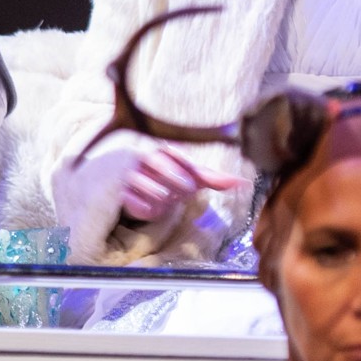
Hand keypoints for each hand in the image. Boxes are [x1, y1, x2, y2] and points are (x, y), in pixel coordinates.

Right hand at [119, 144, 242, 225]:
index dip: (188, 173)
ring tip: (160, 197)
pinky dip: (148, 210)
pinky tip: (146, 204)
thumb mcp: (187, 175)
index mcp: (163, 149)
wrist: (128, 183)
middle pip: (172, 177)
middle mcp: (145, 157)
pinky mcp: (119, 191)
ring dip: (163, 202)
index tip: (191, 186)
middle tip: (177, 193)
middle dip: (179, 190)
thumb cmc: (163, 176)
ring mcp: (131, 174)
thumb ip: (212, 178)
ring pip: (158, 194)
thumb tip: (241, 182)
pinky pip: (142, 207)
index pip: (179, 158)